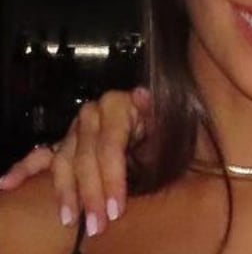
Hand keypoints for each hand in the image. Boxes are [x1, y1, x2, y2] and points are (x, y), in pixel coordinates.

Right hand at [0, 87, 150, 236]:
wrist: (160, 119)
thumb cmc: (165, 122)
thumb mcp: (168, 115)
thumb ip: (154, 110)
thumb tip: (142, 94)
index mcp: (116, 105)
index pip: (109, 147)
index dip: (112, 179)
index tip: (117, 209)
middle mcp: (91, 115)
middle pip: (84, 160)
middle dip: (91, 196)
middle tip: (98, 226)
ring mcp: (75, 129)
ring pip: (63, 162)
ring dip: (65, 193)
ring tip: (68, 219)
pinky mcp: (65, 141)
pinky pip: (40, 156)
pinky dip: (23, 170)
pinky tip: (7, 184)